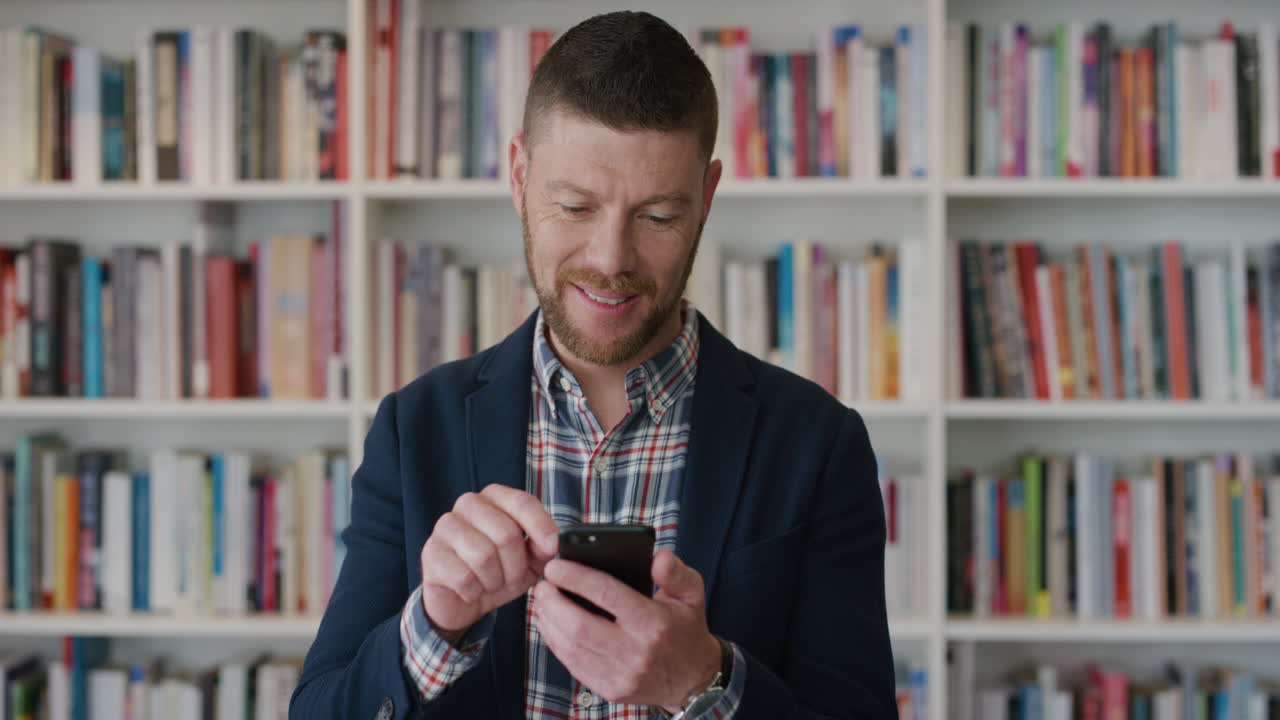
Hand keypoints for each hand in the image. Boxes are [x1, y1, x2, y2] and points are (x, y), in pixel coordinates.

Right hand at [420, 485, 559, 641]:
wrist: (462, 600)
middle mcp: (469, 504)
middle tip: (511, 578)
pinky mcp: (431, 552)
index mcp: (496, 497)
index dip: (541, 526)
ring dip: (494, 581)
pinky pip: (464, 577)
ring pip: (484, 556)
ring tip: (491, 583)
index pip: (523, 502)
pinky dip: (475, 592)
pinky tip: (472, 590)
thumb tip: (553, 542)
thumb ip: (544, 547)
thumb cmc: (499, 572)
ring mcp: (446, 526)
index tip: (552, 548)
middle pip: (506, 534)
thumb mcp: (530, 560)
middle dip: (515, 566)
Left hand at [531, 549, 722, 713]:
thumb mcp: (692, 594)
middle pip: (580, 625)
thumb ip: (674, 571)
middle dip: (553, 602)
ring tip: (542, 601)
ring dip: (549, 622)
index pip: (607, 594)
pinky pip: (573, 665)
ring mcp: (621, 675)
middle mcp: (636, 652)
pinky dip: (556, 643)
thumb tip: (656, 557)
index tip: (555, 566)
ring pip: (571, 648)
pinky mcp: (610, 690)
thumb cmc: (686, 629)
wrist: (693, 680)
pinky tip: (551, 625)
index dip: (576, 577)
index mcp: (654, 623)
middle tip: (542, 584)